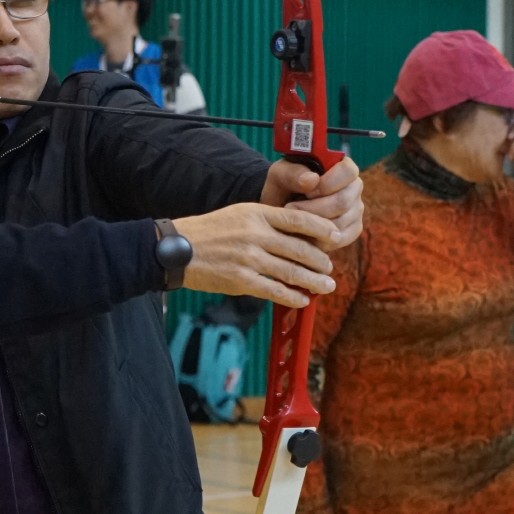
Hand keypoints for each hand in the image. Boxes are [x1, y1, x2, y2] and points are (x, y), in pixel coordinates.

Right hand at [174, 203, 338, 306]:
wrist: (176, 249)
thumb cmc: (209, 232)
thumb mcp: (239, 214)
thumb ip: (267, 222)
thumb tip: (298, 236)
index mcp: (256, 213)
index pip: (299, 218)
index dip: (322, 228)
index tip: (336, 237)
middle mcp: (255, 234)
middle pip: (300, 247)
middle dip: (320, 261)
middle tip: (329, 269)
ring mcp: (248, 258)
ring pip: (291, 271)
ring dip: (313, 281)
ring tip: (326, 286)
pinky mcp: (240, 280)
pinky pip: (274, 290)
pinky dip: (292, 297)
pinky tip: (302, 300)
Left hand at [262, 154, 362, 251]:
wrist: (280, 210)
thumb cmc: (283, 187)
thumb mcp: (280, 175)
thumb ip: (292, 174)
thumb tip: (312, 180)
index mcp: (342, 167)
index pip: (348, 171)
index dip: (327, 183)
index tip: (307, 192)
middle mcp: (354, 188)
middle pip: (343, 202)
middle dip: (313, 209)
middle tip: (291, 209)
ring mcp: (356, 210)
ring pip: (340, 223)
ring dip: (312, 225)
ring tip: (293, 221)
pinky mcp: (352, 230)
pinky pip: (340, 239)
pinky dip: (318, 239)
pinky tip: (303, 234)